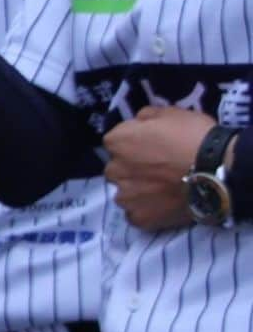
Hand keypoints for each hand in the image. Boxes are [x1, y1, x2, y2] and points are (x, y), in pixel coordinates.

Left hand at [103, 106, 216, 229]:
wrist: (216, 172)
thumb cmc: (192, 137)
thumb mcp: (169, 113)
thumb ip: (146, 117)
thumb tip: (140, 122)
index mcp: (117, 141)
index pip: (117, 141)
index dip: (135, 143)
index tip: (152, 146)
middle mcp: (114, 169)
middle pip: (119, 168)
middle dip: (133, 167)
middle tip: (159, 169)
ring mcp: (126, 197)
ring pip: (126, 192)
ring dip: (138, 190)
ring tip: (162, 190)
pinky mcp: (140, 218)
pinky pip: (136, 214)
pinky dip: (147, 210)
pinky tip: (163, 205)